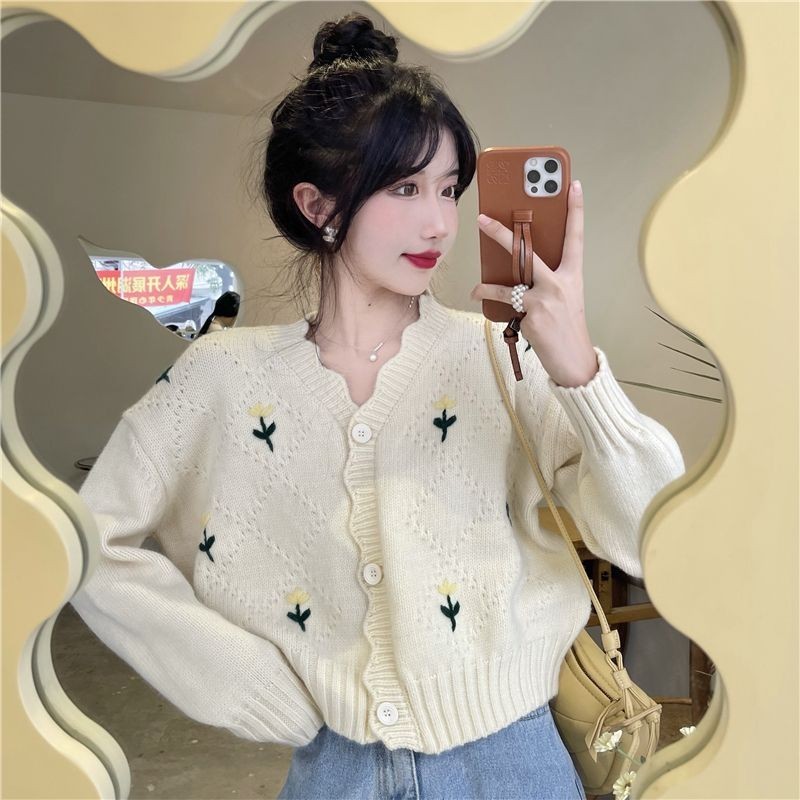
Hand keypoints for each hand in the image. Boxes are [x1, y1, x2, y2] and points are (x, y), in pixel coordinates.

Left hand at [470, 180, 597, 387]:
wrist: (574, 360)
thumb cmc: (566, 329)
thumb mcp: (565, 299)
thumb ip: (547, 281)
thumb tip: (521, 269)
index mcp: (572, 276)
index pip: (576, 237)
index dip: (576, 211)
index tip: (575, 186)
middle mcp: (560, 283)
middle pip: (529, 252)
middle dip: (502, 234)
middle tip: (484, 219)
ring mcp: (546, 298)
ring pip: (511, 279)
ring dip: (488, 281)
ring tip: (476, 285)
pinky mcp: (533, 314)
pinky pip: (505, 301)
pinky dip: (490, 298)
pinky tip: (479, 295)